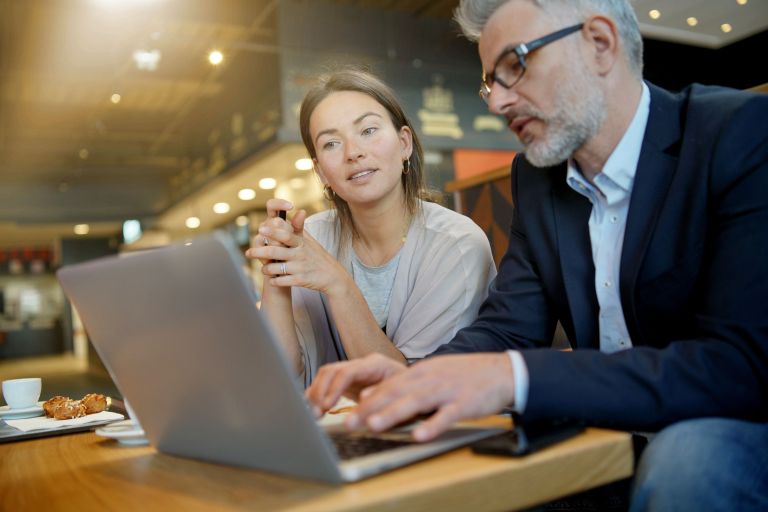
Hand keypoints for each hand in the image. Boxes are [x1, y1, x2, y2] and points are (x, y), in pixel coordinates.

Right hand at [246, 198, 304, 265]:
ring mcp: (259, 237)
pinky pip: (263, 248)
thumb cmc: (293, 249)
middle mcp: (265, 226)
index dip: (279, 204)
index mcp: (274, 220)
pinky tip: (277, 258)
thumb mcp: (298, 237)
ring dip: (278, 244)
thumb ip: (298, 225)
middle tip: (291, 239)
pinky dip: (272, 252)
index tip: (291, 206)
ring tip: (285, 250)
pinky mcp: (256, 250)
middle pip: (272, 221)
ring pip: (267, 235)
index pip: (272, 205)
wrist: (287, 268)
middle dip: (283, 231)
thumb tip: (302, 211)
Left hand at [247, 202, 349, 295]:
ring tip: (263, 269)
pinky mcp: (300, 281)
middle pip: (275, 251)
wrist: (333, 276)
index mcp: (301, 243)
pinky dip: (274, 281)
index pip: (285, 235)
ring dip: (266, 268)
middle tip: (248, 252)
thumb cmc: (317, 257)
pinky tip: (272, 280)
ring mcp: (300, 268)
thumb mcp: (310, 241)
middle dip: (259, 251)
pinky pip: (282, 281)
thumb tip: (298, 210)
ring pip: (275, 268)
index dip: (272, 232)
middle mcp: (300, 254)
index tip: (261, 229)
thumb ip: (299, 228)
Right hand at [305, 353, 405, 416]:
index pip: (348, 372)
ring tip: (314, 415)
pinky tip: (313, 410)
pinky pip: (326, 384)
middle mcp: (361, 365)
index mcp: (375, 364)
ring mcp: (353, 372)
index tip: (327, 406)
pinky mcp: (348, 383)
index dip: (335, 388)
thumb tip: (362, 400)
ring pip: (326, 376)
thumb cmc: (413, 392)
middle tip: (316, 414)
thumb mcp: (402, 395)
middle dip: (320, 392)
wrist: (417, 390)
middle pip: (332, 371)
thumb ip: (383, 396)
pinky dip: (316, 396)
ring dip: (316, 394)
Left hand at [347, 353, 514, 440]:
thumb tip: (374, 395)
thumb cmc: (464, 376)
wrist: (502, 371)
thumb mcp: (433, 374)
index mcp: (421, 372)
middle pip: (395, 393)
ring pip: (416, 402)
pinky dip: (433, 425)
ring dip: (393, 414)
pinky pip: (447, 416)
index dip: (366, 400)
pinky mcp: (465, 403)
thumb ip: (406, 385)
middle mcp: (430, 379)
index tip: (346, 412)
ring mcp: (447, 390)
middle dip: (370, 408)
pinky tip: (420, 436)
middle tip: (349, 422)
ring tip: (374, 426)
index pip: (388, 385)